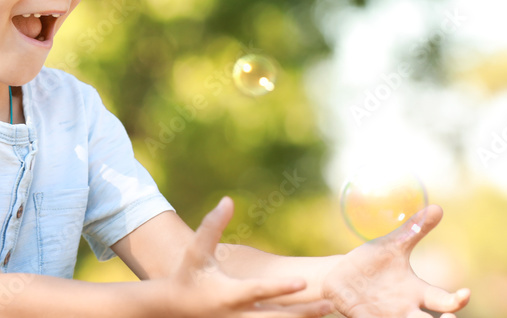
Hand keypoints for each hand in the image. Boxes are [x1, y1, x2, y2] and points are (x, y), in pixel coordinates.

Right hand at [170, 197, 333, 317]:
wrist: (175, 306)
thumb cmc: (188, 273)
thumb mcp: (196, 250)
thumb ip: (212, 225)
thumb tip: (227, 200)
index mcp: (228, 294)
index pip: (258, 291)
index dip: (280, 287)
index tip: (303, 281)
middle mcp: (238, 315)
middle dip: (303, 312)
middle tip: (331, 303)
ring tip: (330, 309)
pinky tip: (310, 316)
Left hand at [321, 205, 470, 317]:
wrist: (339, 275)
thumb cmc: (371, 262)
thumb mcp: (392, 245)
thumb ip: (414, 229)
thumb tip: (438, 208)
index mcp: (416, 292)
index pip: (444, 302)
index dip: (457, 300)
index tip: (465, 292)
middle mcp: (406, 309)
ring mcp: (387, 317)